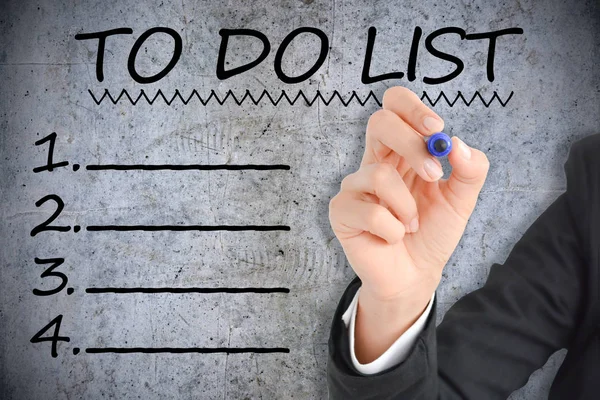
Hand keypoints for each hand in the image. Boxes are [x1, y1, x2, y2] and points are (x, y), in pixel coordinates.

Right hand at [328, 87, 489, 354]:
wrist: (415, 275)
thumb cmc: (432, 233)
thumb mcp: (461, 201)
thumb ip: (469, 171)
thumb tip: (457, 144)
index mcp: (400, 151)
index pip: (394, 107)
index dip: (411, 108)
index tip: (435, 129)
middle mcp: (374, 161)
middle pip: (379, 122)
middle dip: (411, 145)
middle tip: (433, 175)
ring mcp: (355, 186)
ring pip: (378, 174)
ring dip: (406, 206)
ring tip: (411, 224)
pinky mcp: (342, 211)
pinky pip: (369, 211)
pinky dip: (392, 229)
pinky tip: (393, 237)